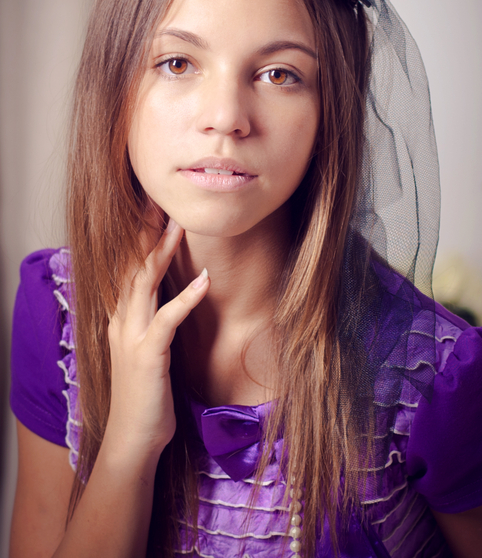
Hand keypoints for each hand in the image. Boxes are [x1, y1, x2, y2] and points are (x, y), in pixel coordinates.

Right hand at [106, 217, 208, 460]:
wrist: (132, 439)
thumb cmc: (146, 395)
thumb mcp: (146, 351)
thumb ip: (153, 322)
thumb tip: (171, 299)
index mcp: (121, 319)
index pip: (127, 269)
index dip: (138, 238)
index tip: (151, 209)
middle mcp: (121, 322)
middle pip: (131, 267)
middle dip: (144, 232)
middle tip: (158, 200)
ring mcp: (131, 338)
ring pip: (143, 285)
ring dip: (161, 253)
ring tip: (178, 225)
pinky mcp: (147, 355)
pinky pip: (166, 319)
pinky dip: (185, 298)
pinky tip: (203, 280)